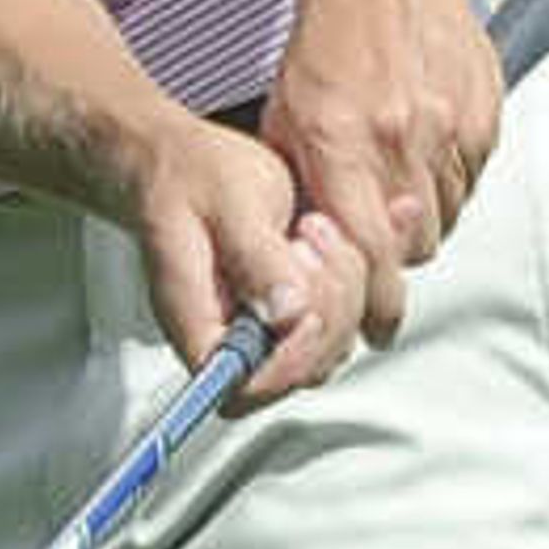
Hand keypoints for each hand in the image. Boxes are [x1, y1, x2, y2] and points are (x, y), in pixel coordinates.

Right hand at [126, 114, 364, 409]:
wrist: (180, 161)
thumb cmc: (189, 177)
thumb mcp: (227, 203)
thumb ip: (255, 257)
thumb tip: (287, 313)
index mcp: (200, 326)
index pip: (246, 387)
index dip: (290, 357)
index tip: (303, 304)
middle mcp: (234, 341)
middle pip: (305, 367)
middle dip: (329, 301)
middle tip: (307, 234)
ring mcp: (268, 330)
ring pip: (336, 340)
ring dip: (347, 281)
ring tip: (314, 225)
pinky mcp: (296, 311)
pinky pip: (348, 311)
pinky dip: (365, 269)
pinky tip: (367, 226)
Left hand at [260, 0, 503, 346]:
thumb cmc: (327, 43)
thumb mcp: (286, 118)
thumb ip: (302, 188)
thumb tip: (309, 254)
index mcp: (342, 147)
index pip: (371, 257)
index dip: (378, 306)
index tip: (376, 329)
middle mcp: (399, 142)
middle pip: (416, 246)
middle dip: (399, 255)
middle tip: (384, 242)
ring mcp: (448, 128)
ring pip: (448, 214)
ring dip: (426, 215)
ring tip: (401, 181)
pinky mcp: (483, 114)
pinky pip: (473, 176)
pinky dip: (452, 177)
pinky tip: (427, 148)